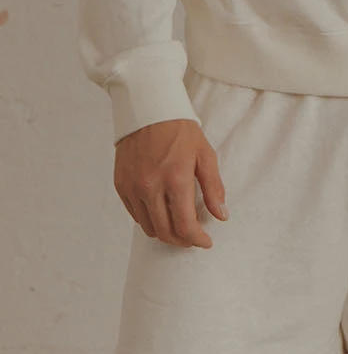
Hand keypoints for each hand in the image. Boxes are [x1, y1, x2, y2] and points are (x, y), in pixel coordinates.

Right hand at [114, 118, 227, 248]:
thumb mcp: (205, 154)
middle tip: (193, 238)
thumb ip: (214, 187)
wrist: (148, 110)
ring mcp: (132, 187)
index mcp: (175, 179)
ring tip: (178, 227)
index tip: (205, 242)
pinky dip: (149, 220)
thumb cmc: (180, 131)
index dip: (197, 239)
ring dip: (165, 232)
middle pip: (165, 231)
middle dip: (182, 240)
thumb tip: (221, 215)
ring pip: (148, 227)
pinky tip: (160, 213)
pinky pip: (135, 214)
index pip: (184, 225)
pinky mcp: (121, 185)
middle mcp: (150, 187)